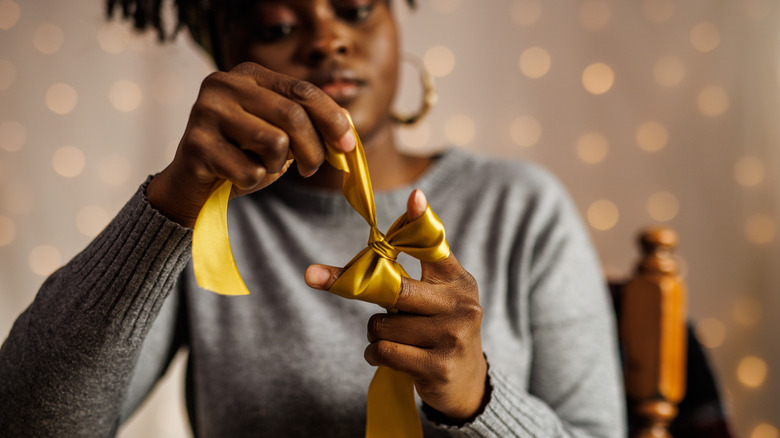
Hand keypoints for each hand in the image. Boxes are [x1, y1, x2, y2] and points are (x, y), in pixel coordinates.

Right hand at [146, 62, 356, 226]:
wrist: (193, 184)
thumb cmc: (242, 155)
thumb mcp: (280, 134)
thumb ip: (310, 124)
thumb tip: (348, 126)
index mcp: (248, 74)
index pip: (302, 90)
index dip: (332, 119)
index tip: (348, 146)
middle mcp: (224, 84)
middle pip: (292, 116)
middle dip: (313, 149)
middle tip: (311, 168)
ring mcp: (205, 112)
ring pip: (274, 142)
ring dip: (277, 166)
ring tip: (261, 166)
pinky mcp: (196, 145)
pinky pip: (250, 171)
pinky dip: (253, 182)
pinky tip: (235, 176)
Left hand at [305, 189, 487, 420]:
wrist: (467, 384)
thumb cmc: (440, 329)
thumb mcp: (438, 297)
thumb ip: (415, 272)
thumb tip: (384, 243)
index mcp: (457, 281)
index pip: (435, 246)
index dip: (420, 220)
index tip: (413, 196)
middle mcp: (461, 305)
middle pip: (395, 289)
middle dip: (363, 290)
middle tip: (325, 280)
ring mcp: (452, 337)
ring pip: (382, 325)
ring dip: (375, 334)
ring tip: (392, 339)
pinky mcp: (438, 367)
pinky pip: (384, 351)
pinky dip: (375, 354)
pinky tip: (386, 357)